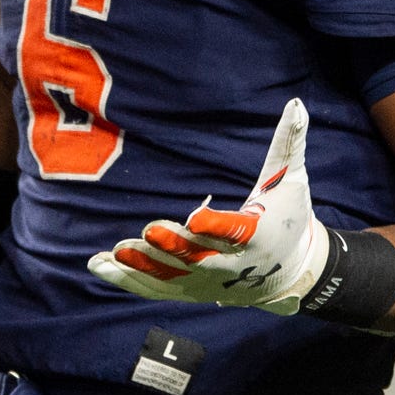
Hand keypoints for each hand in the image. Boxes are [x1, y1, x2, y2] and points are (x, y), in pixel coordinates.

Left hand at [88, 98, 330, 313]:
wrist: (292, 271)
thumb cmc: (289, 217)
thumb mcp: (292, 180)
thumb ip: (289, 144)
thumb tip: (296, 104)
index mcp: (259, 236)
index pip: (237, 232)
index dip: (216, 227)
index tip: (195, 218)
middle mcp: (234, 265)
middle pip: (200, 259)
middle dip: (173, 247)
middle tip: (148, 230)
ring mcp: (210, 282)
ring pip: (174, 278)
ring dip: (144, 266)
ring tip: (117, 251)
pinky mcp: (192, 291)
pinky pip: (158, 289)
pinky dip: (129, 280)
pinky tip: (99, 265)